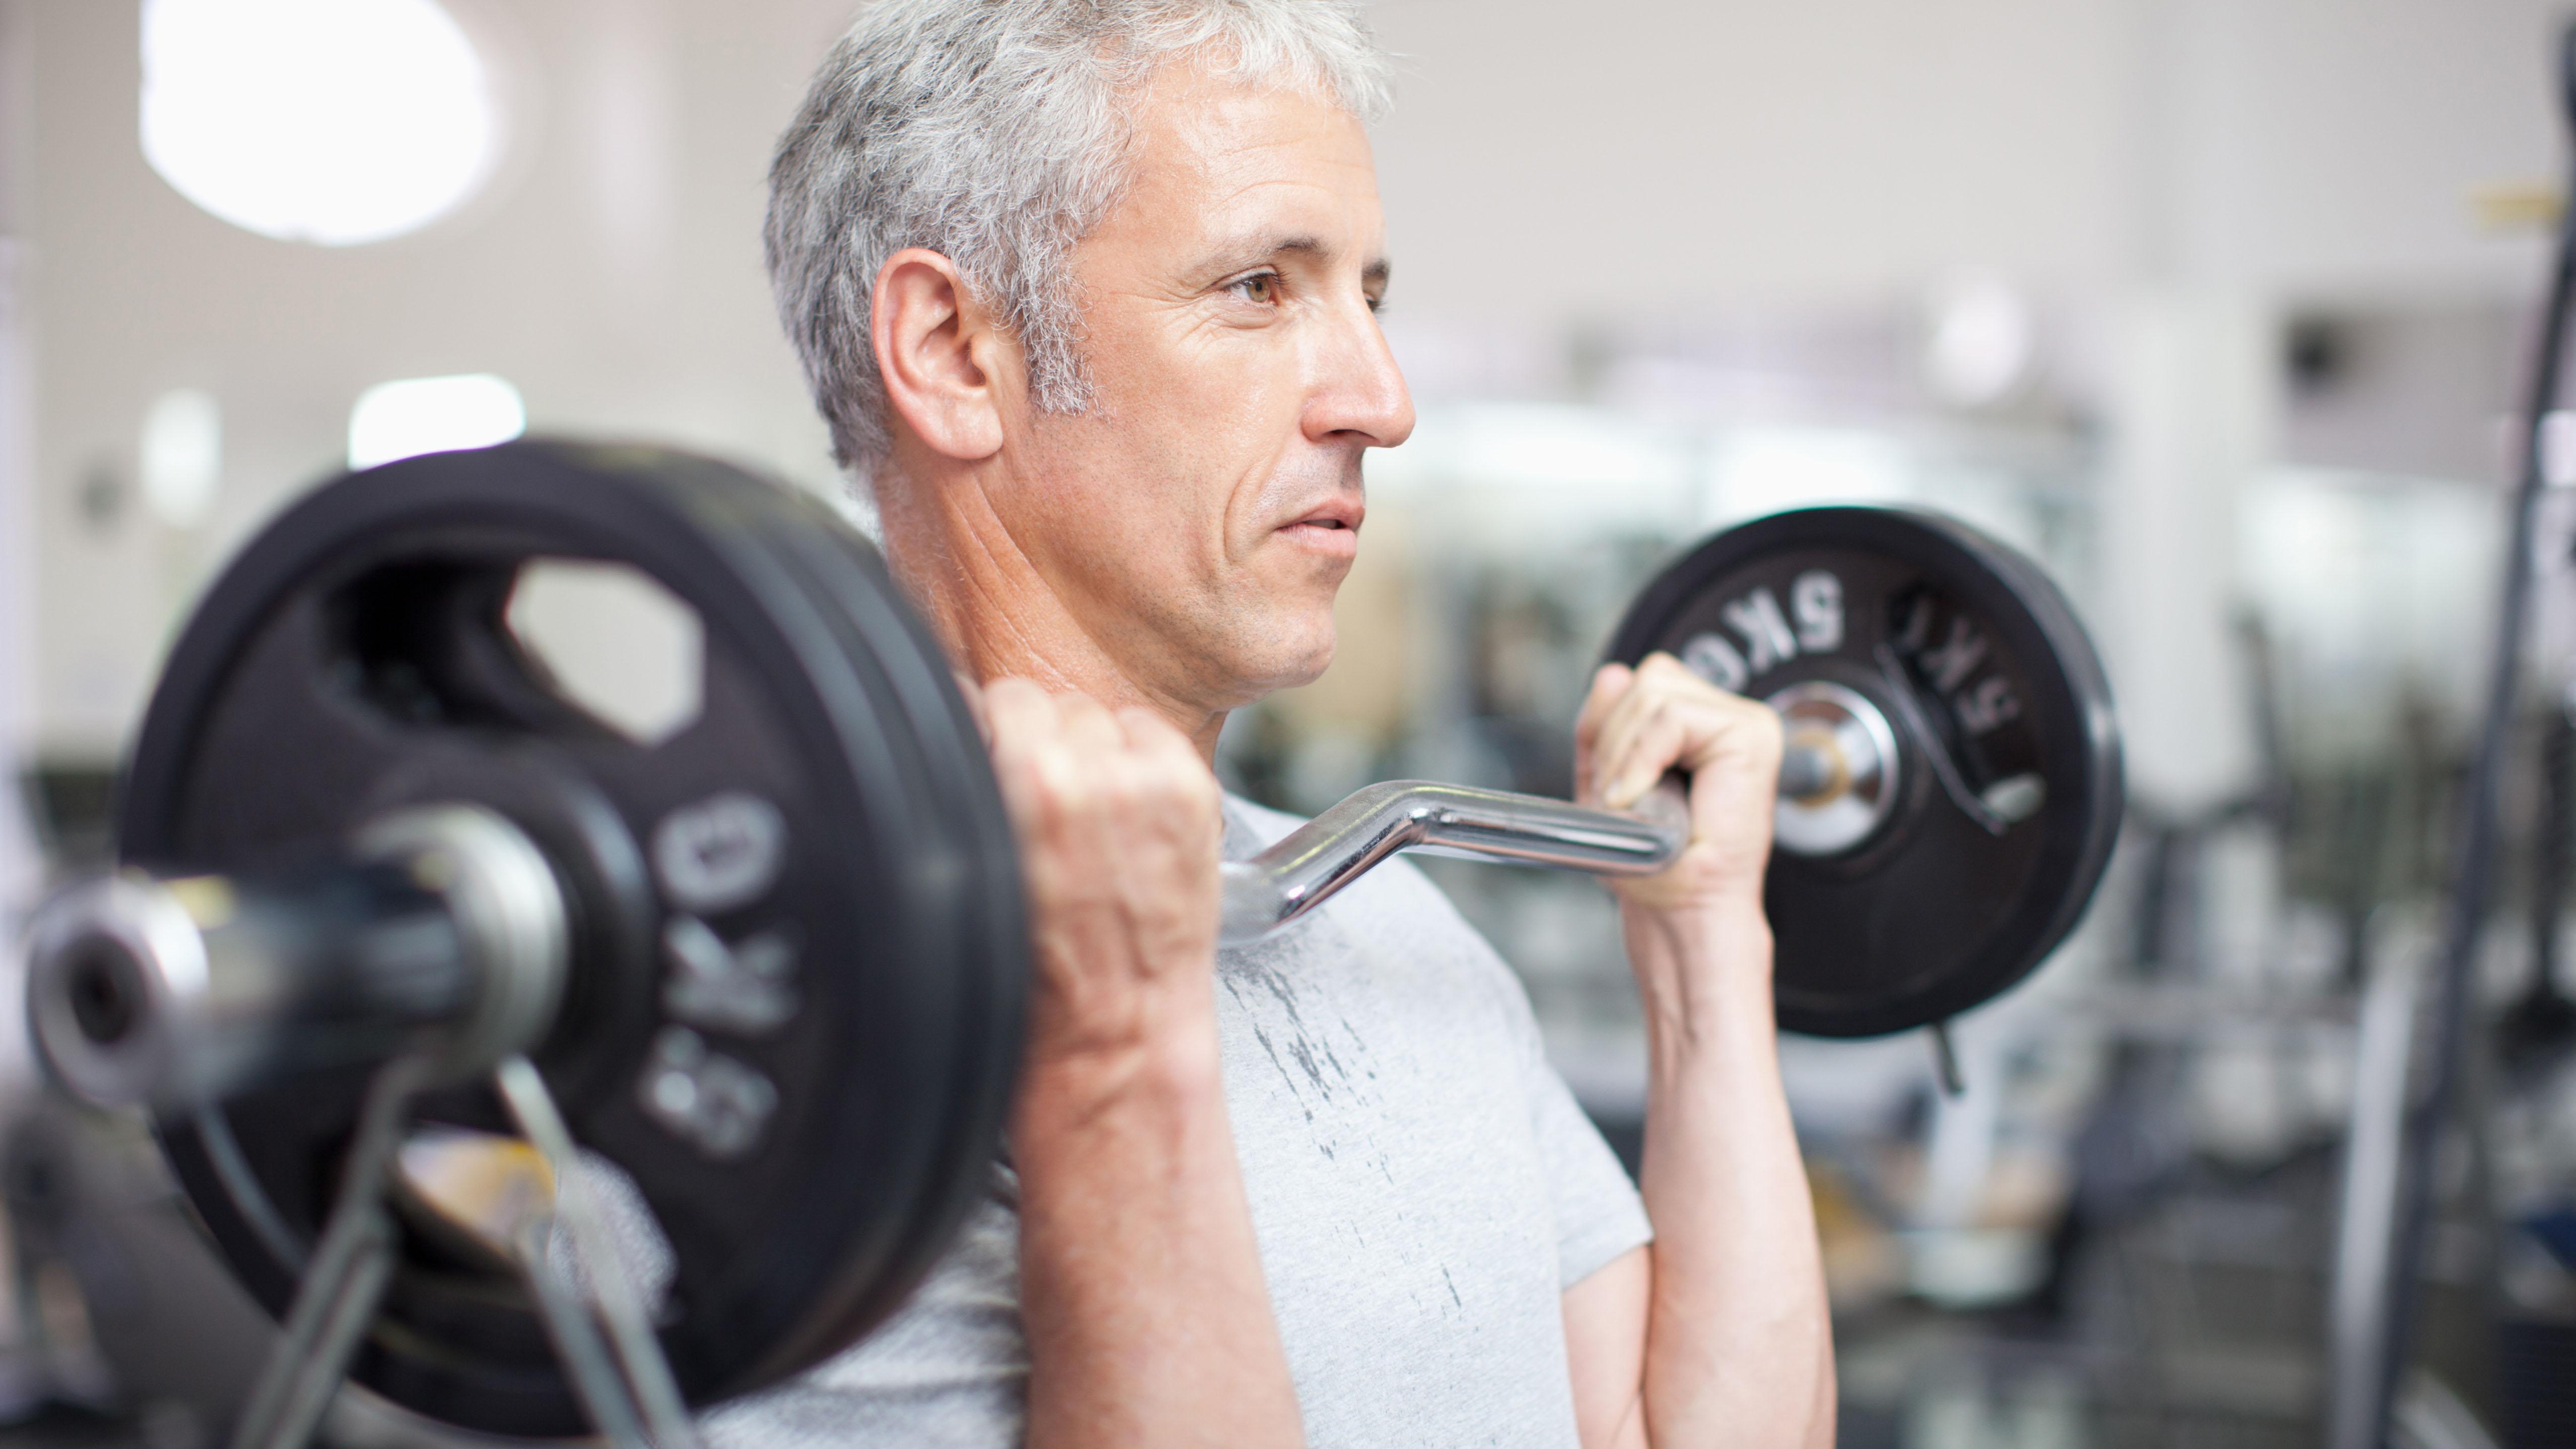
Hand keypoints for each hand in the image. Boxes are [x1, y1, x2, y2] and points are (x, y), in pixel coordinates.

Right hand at [980, 678, 1225, 1069]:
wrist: (1111, 1032)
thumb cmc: (1037, 974)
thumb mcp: (976, 865)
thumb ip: (971, 787)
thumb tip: (968, 723)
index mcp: (1021, 785)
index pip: (996, 697)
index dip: (994, 734)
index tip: (996, 761)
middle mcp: (1087, 775)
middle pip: (1050, 701)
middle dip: (1043, 742)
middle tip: (1044, 804)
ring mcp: (1148, 783)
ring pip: (1102, 714)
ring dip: (1093, 750)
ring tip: (1089, 814)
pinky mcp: (1192, 794)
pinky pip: (1153, 734)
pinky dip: (1141, 761)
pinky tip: (1128, 813)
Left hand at [1573, 653, 1782, 914]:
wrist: (1683, 909)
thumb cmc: (1656, 863)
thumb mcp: (1609, 778)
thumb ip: (1607, 723)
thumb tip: (1613, 674)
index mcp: (1698, 723)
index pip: (1636, 682)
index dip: (1606, 725)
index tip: (1610, 785)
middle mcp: (1727, 716)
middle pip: (1644, 679)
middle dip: (1612, 739)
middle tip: (1622, 798)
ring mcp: (1746, 721)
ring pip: (1652, 691)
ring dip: (1624, 752)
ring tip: (1636, 801)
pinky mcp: (1752, 735)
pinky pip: (1671, 717)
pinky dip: (1642, 757)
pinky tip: (1643, 796)